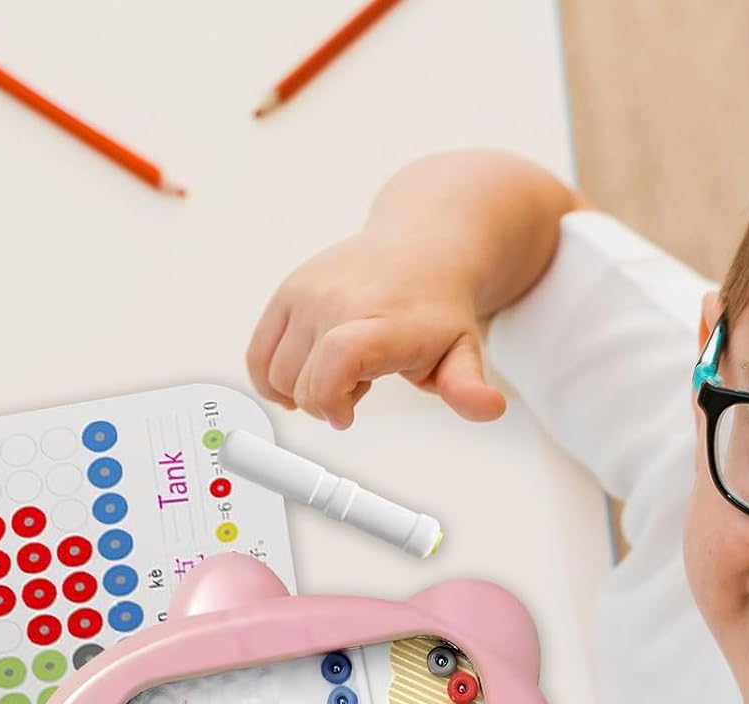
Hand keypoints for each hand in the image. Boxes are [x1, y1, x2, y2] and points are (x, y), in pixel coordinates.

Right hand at [246, 230, 506, 428]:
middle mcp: (338, 301)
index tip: (347, 415)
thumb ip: (467, 387)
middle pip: (300, 381)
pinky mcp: (287, 292)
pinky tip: (308, 372)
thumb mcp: (464, 351)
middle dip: (325, 402)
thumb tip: (490, 407)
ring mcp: (307, 294)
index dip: (330, 399)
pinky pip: (257, 355)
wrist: (425, 243)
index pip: (336, 360)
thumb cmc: (439, 307)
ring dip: (304, 387)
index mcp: (382, 321)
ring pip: (275, 373)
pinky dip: (273, 377)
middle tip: (361, 385)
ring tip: (343, 368)